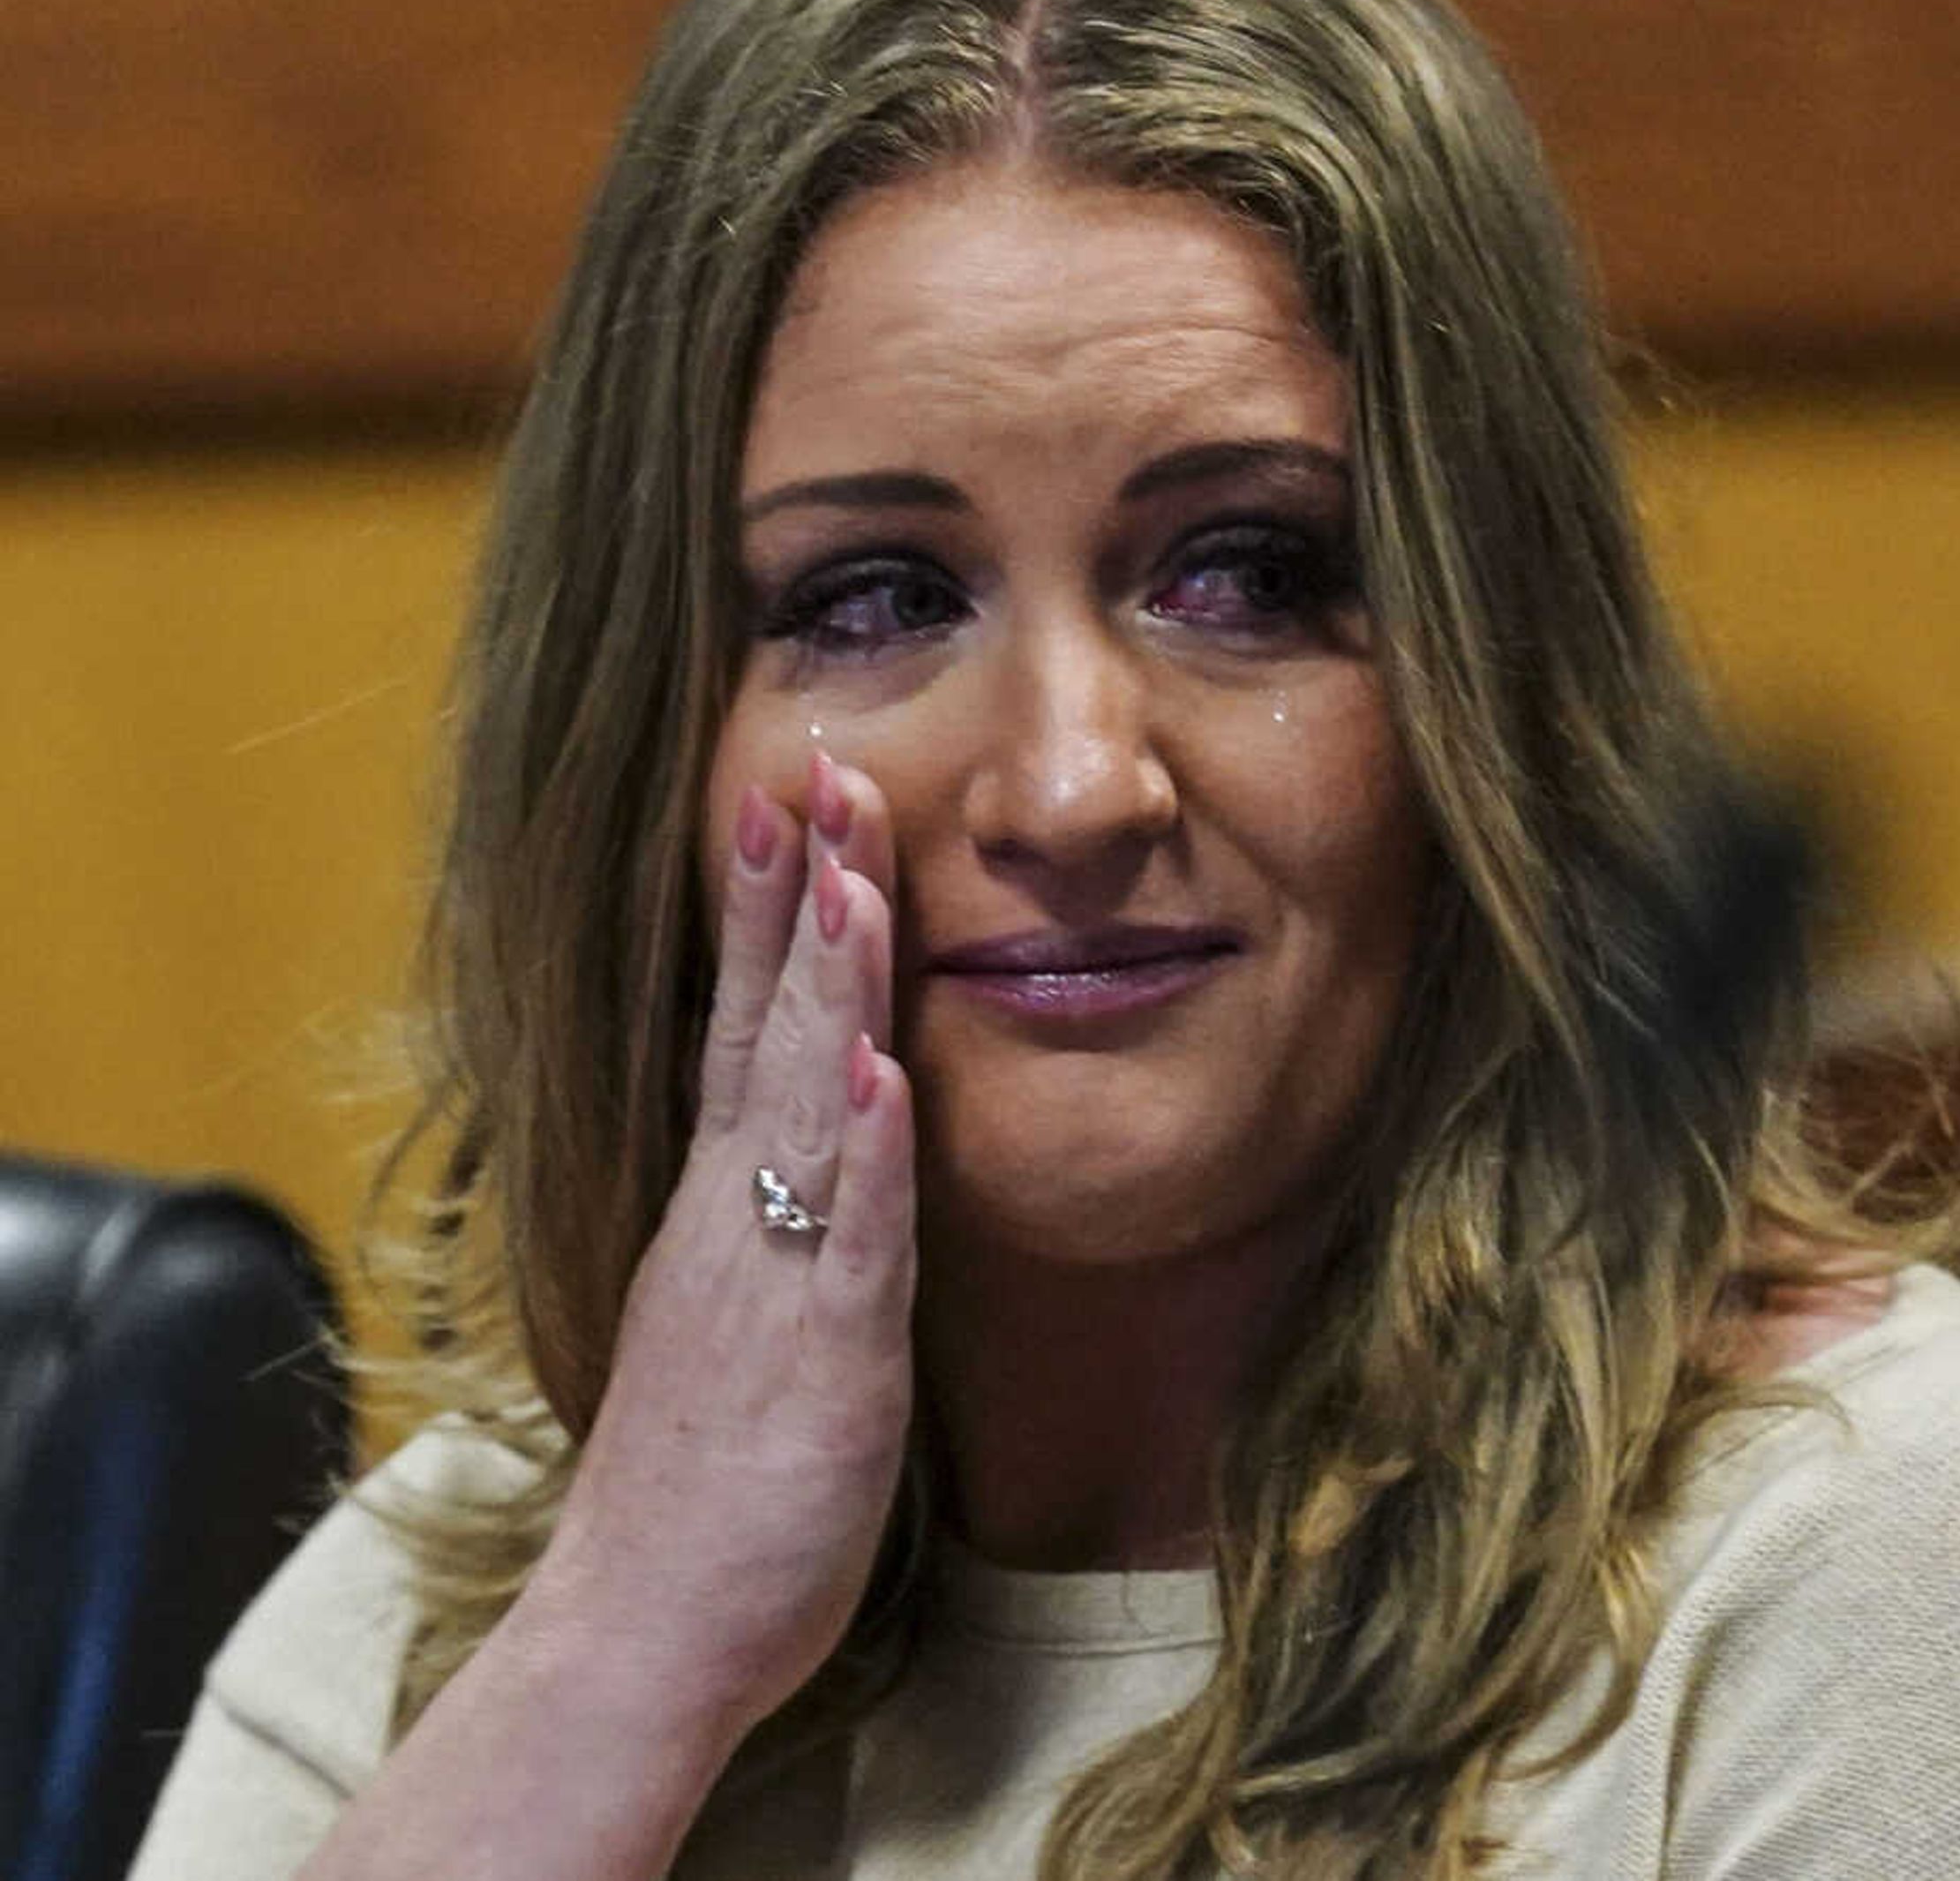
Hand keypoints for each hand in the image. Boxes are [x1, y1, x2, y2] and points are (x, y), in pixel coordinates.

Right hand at [515, 750, 917, 1748]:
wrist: (639, 1630)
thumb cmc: (702, 1484)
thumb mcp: (741, 1315)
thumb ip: (776, 1219)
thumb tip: (821, 1127)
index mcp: (721, 1207)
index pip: (744, 1023)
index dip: (769, 909)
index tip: (790, 795)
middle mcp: (736, 1220)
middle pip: (770, 1027)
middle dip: (801, 894)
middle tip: (822, 765)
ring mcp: (776, 1283)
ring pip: (806, 1107)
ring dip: (830, 989)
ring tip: (853, 874)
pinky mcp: (825, 1363)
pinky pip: (849, 1243)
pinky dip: (865, 1158)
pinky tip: (884, 1076)